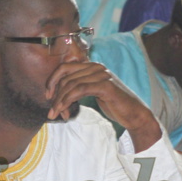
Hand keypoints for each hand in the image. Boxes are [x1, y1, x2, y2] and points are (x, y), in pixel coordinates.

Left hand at [46, 62, 161, 149]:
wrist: (134, 114)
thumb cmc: (113, 105)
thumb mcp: (93, 93)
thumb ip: (78, 89)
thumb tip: (57, 96)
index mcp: (92, 66)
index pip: (65, 68)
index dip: (52, 81)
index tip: (48, 96)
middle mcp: (96, 67)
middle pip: (66, 76)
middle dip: (55, 95)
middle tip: (53, 111)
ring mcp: (102, 75)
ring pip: (71, 84)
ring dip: (60, 101)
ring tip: (57, 114)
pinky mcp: (105, 85)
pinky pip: (80, 90)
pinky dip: (68, 100)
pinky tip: (65, 111)